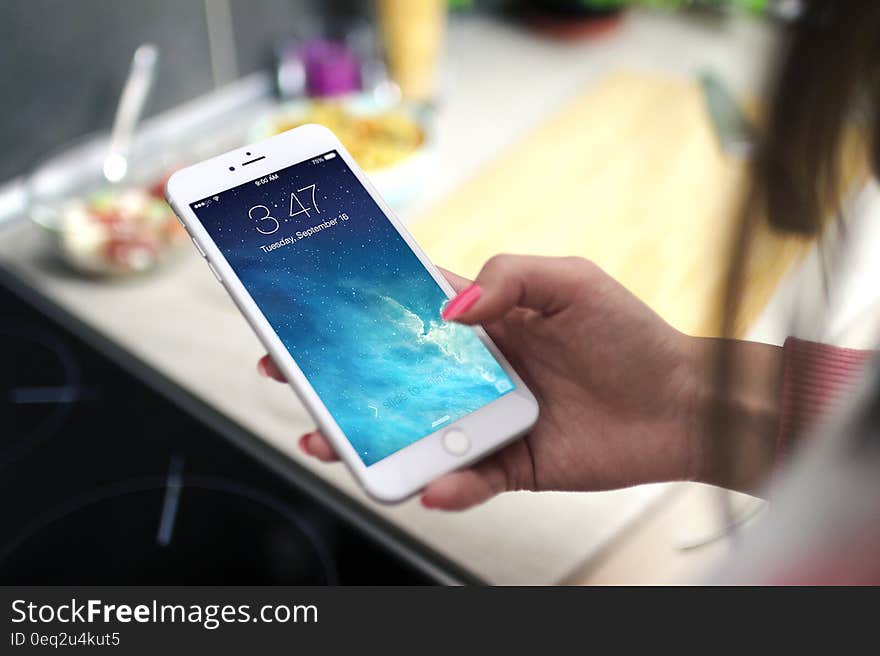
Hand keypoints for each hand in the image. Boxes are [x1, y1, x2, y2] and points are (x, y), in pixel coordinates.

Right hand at [258, 254, 713, 509]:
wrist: (682, 403)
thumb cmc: (629, 335)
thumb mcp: (571, 281)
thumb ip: (508, 277)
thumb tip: (449, 309)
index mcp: (483, 324)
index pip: (404, 314)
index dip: (354, 312)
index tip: (306, 310)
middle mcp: (475, 373)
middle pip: (392, 377)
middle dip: (337, 378)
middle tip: (289, 377)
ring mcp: (488, 420)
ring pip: (414, 432)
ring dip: (369, 439)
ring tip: (329, 440)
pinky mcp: (511, 465)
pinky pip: (468, 480)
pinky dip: (448, 486)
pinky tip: (435, 484)